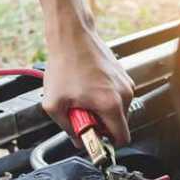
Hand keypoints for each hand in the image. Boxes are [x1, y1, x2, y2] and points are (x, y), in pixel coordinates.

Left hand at [42, 28, 134, 147]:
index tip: (92, 138)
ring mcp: (125, 83)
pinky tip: (86, 88)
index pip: (121, 139)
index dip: (105, 144)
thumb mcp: (54, 104)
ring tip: (82, 98)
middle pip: (118, 125)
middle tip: (81, 113)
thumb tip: (77, 140)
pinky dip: (103, 97)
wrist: (72, 35)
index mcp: (111, 104)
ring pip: (117, 110)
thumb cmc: (64, 64)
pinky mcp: (122, 75)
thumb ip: (67, 128)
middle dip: (100, 125)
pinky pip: (115, 96)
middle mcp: (124, 94)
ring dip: (100, 110)